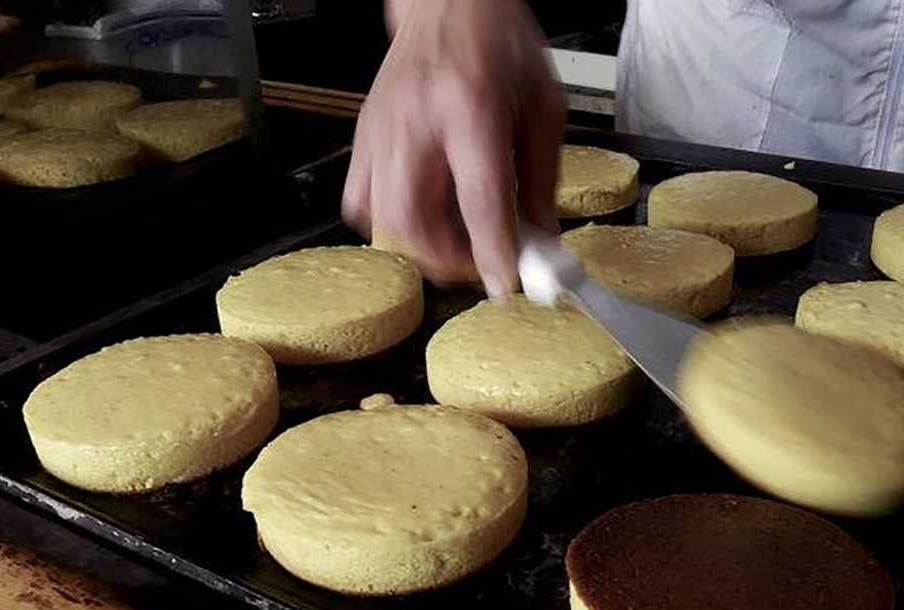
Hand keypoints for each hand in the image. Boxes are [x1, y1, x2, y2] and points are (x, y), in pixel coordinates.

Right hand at [342, 0, 565, 295]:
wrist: (449, 1)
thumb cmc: (497, 41)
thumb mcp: (542, 106)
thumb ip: (542, 179)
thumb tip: (541, 239)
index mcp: (471, 106)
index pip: (479, 199)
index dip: (492, 252)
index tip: (504, 286)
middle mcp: (418, 119)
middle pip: (414, 218)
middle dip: (449, 258)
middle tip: (481, 260)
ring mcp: (383, 128)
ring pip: (383, 218)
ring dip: (422, 246)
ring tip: (457, 238)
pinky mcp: (365, 135)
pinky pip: (361, 202)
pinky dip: (390, 224)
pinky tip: (422, 213)